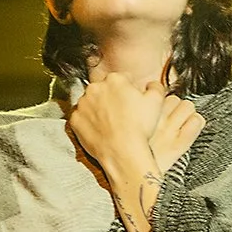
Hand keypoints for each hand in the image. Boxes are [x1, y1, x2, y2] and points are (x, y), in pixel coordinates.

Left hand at [66, 72, 198, 196]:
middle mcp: (95, 88)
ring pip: (91, 102)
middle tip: (122, 113)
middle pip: (105, 89)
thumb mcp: (156, 102)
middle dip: (112, 98)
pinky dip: (88, 122)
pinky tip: (100, 130)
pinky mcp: (75, 120)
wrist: (123, 152)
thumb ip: (155, 87)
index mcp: (115, 80)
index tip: (131, 101)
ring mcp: (82, 104)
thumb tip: (151, 84)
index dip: (129, 90)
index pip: (122, 79)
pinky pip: (82, 118)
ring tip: (111, 123)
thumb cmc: (139, 127)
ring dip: (99, 109)